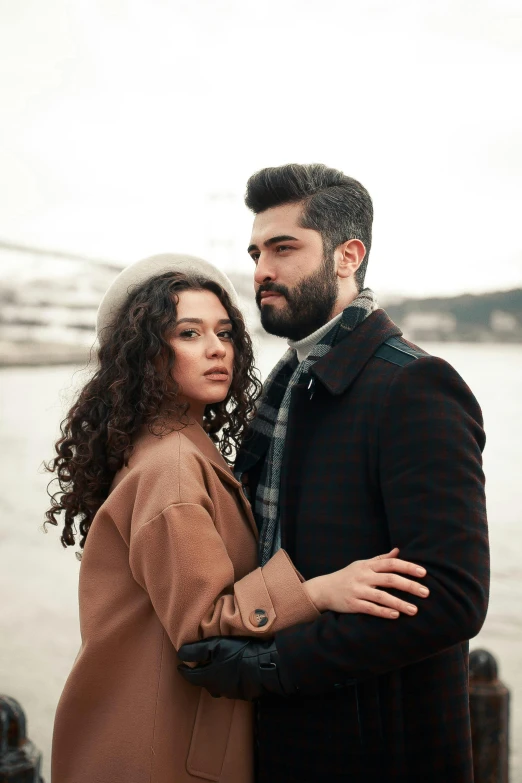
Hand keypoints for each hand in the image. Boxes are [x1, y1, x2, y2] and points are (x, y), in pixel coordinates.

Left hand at [177, 636, 293, 700]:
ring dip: (214, 677)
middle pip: (204, 682)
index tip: (180, 666)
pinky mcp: (243, 693)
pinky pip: (230, 686)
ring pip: (217, 685)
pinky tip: (232, 671)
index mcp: (208, 678)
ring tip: (216, 667)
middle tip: (199, 664)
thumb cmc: (239, 654)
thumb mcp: (215, 646)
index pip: (190, 676)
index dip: (184, 670)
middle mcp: (217, 689)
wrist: (266, 666)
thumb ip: (196, 650)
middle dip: (200, 674)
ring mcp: (231, 693)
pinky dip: (227, 679)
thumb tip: (180, 654)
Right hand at [304, 548, 428, 617]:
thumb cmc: (347, 576)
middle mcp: (363, 576)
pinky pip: (370, 608)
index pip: (391, 563)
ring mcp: (357, 590)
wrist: (324, 589)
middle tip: (426, 593)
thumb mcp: (362, 564)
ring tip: (415, 610)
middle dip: (409, 585)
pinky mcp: (353, 604)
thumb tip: (398, 551)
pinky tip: (396, 615)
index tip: (423, 573)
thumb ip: (380, 559)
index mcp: (367, 565)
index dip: (408, 567)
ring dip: (399, 603)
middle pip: (390, 579)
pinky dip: (383, 612)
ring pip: (382, 596)